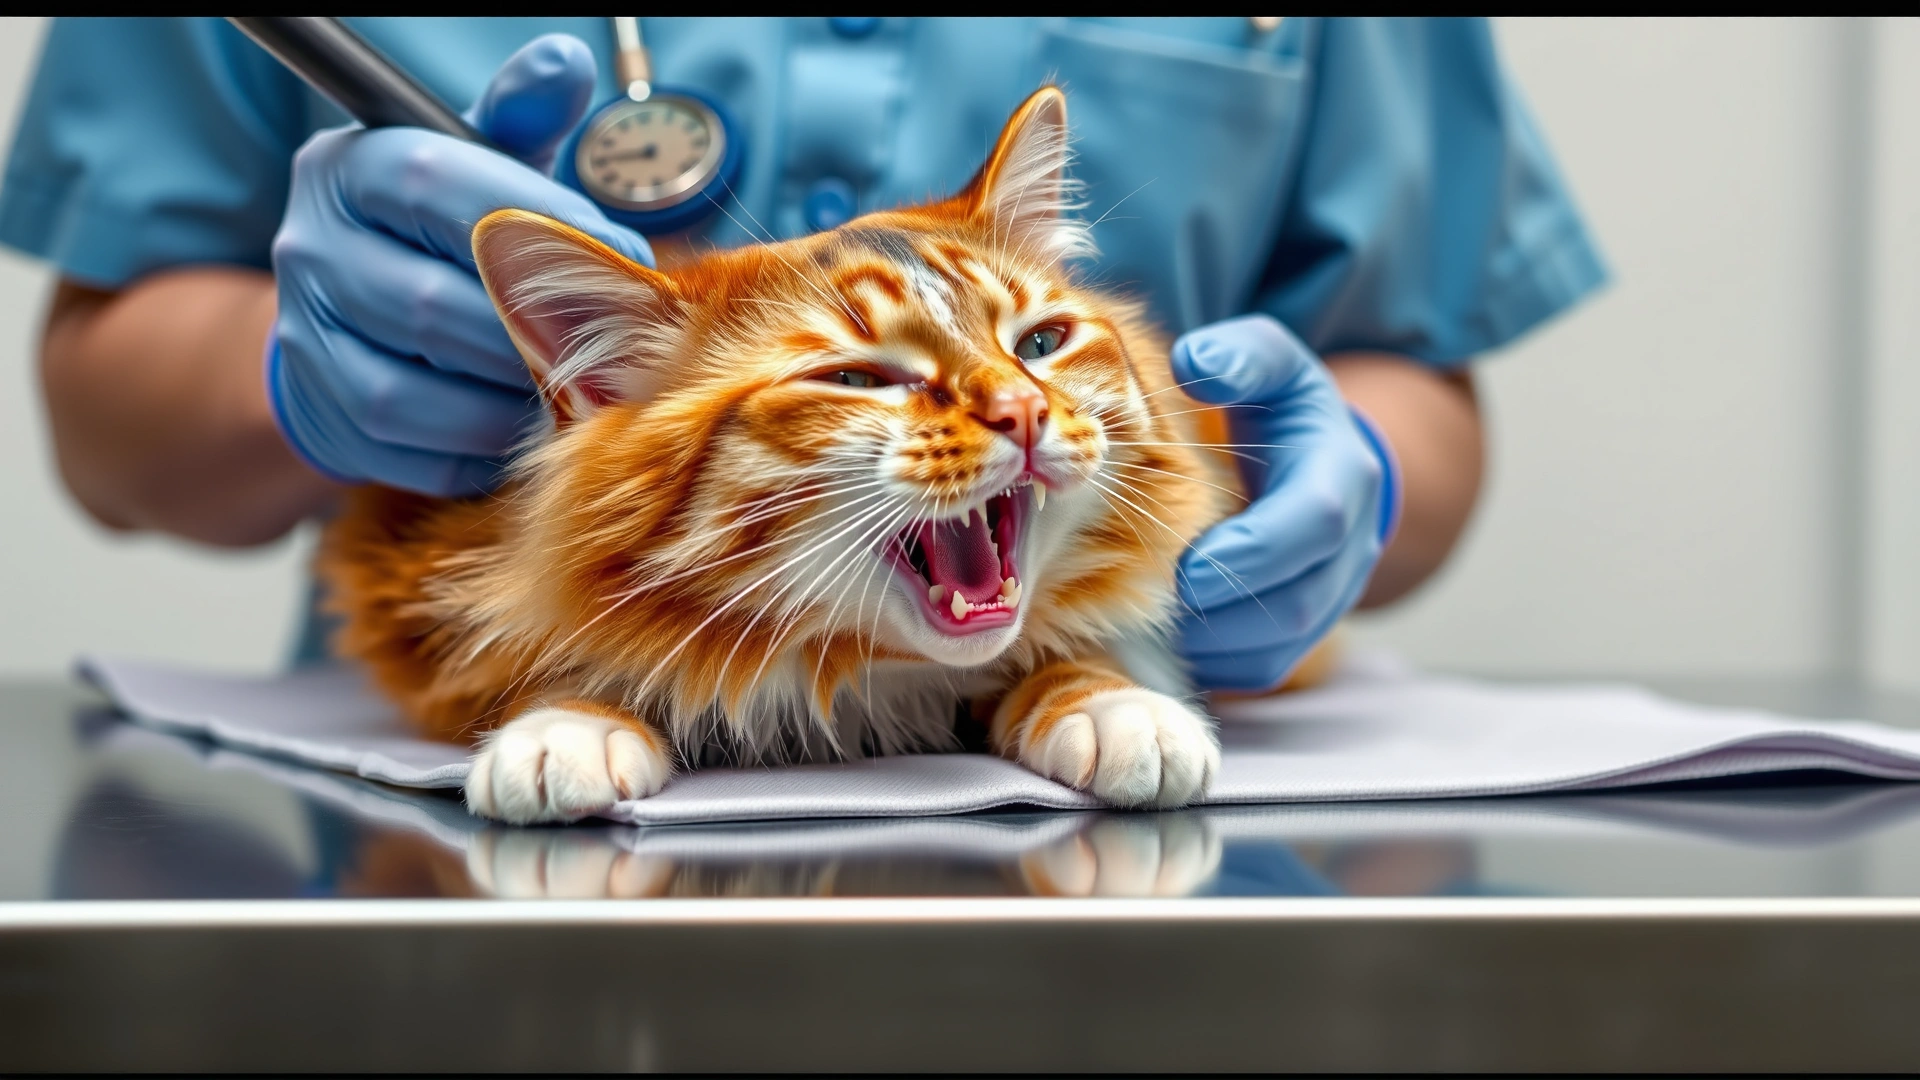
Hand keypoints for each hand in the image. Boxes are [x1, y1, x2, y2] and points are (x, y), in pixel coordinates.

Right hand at [268, 34, 653, 495]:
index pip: (435, 183)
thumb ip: (521, 118)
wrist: (361, 322)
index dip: (541, 222)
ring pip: (415, 392)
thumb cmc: (445, 232)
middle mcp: (308, 250)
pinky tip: (526, 428)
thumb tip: (563, 62)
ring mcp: (306, 341)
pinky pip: (412, 452)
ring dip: (512, 400)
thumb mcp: (480, 162)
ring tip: (575, 388)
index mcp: (348, 169)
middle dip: (539, 333)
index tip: (621, 253)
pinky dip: (481, 448)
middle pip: (432, 304)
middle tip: (614, 343)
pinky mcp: (322, 421)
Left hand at [1172, 315, 1391, 691]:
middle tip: (1150, 601)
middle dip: (1222, 612)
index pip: (1315, 524)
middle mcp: (1351, 547)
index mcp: (1345, 475)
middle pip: (1298, 603)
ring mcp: (1330, 597)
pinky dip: (1209, 665)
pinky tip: (1159, 638)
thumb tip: (1196, 363)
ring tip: (1146, 622)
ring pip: (1279, 650)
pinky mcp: (1301, 634)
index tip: (1187, 568)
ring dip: (1210, 646)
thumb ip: (1239, 355)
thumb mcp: (1269, 361)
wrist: (1315, 460)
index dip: (1253, 552)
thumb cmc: (1279, 407)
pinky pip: (1260, 670)